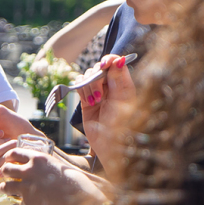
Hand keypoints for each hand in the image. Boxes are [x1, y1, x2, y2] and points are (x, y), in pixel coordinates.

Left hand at [0, 140, 107, 204]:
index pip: (13, 153)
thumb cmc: (71, 180)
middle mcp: (30, 170)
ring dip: (4, 188)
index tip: (5, 162)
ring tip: (3, 189)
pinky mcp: (29, 201)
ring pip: (7, 186)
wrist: (79, 197)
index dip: (7, 158)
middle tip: (0, 176)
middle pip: (6, 169)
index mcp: (37, 158)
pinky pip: (20, 203)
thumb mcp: (54, 164)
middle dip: (2, 173)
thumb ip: (39, 164)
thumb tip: (28, 165)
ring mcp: (28, 186)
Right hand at [73, 54, 135, 171]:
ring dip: (89, 86)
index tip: (104, 65)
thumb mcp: (122, 101)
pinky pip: (79, 84)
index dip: (109, 60)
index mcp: (124, 84)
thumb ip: (119, 79)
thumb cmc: (122, 126)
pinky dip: (82, 89)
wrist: (110, 145)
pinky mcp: (86, 99)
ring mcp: (98, 92)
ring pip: (88, 75)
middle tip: (101, 94)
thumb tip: (119, 59)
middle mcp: (111, 86)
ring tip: (96, 101)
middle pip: (99, 68)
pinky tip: (89, 102)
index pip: (116, 63)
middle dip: (97, 77)